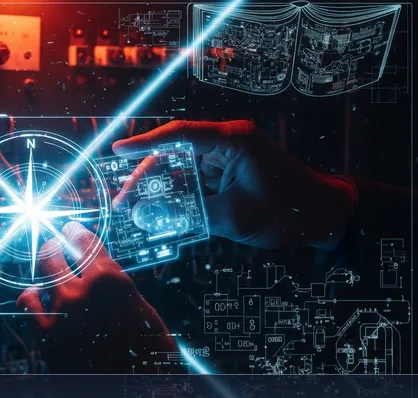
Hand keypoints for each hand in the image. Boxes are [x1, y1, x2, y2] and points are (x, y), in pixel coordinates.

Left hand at [17, 222, 177, 372]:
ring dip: (45, 269)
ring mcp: (59, 315)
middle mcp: (81, 293)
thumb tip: (103, 271)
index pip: (86, 242)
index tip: (73, 229)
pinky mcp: (45, 337)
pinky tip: (36, 296)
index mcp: (112, 281)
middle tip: (57, 243)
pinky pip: (28, 305)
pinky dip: (31, 296)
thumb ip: (119, 288)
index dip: (76, 232)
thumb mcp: (145, 313)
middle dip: (55, 245)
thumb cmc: (151, 360)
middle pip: (54, 252)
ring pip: (40, 275)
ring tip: (49, 269)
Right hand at [112, 120, 357, 249]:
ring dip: (161, 188)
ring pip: (183, 167)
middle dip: (147, 177)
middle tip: (123, 200)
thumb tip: (149, 215)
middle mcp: (228, 142)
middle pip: (175, 153)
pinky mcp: (230, 171)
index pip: (180, 135)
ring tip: (135, 209)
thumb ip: (188, 214)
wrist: (324, 217)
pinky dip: (179, 194)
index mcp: (232, 140)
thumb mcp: (233, 217)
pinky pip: (196, 179)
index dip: (145, 143)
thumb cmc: (288, 212)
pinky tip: (160, 211)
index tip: (118, 151)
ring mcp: (229, 156)